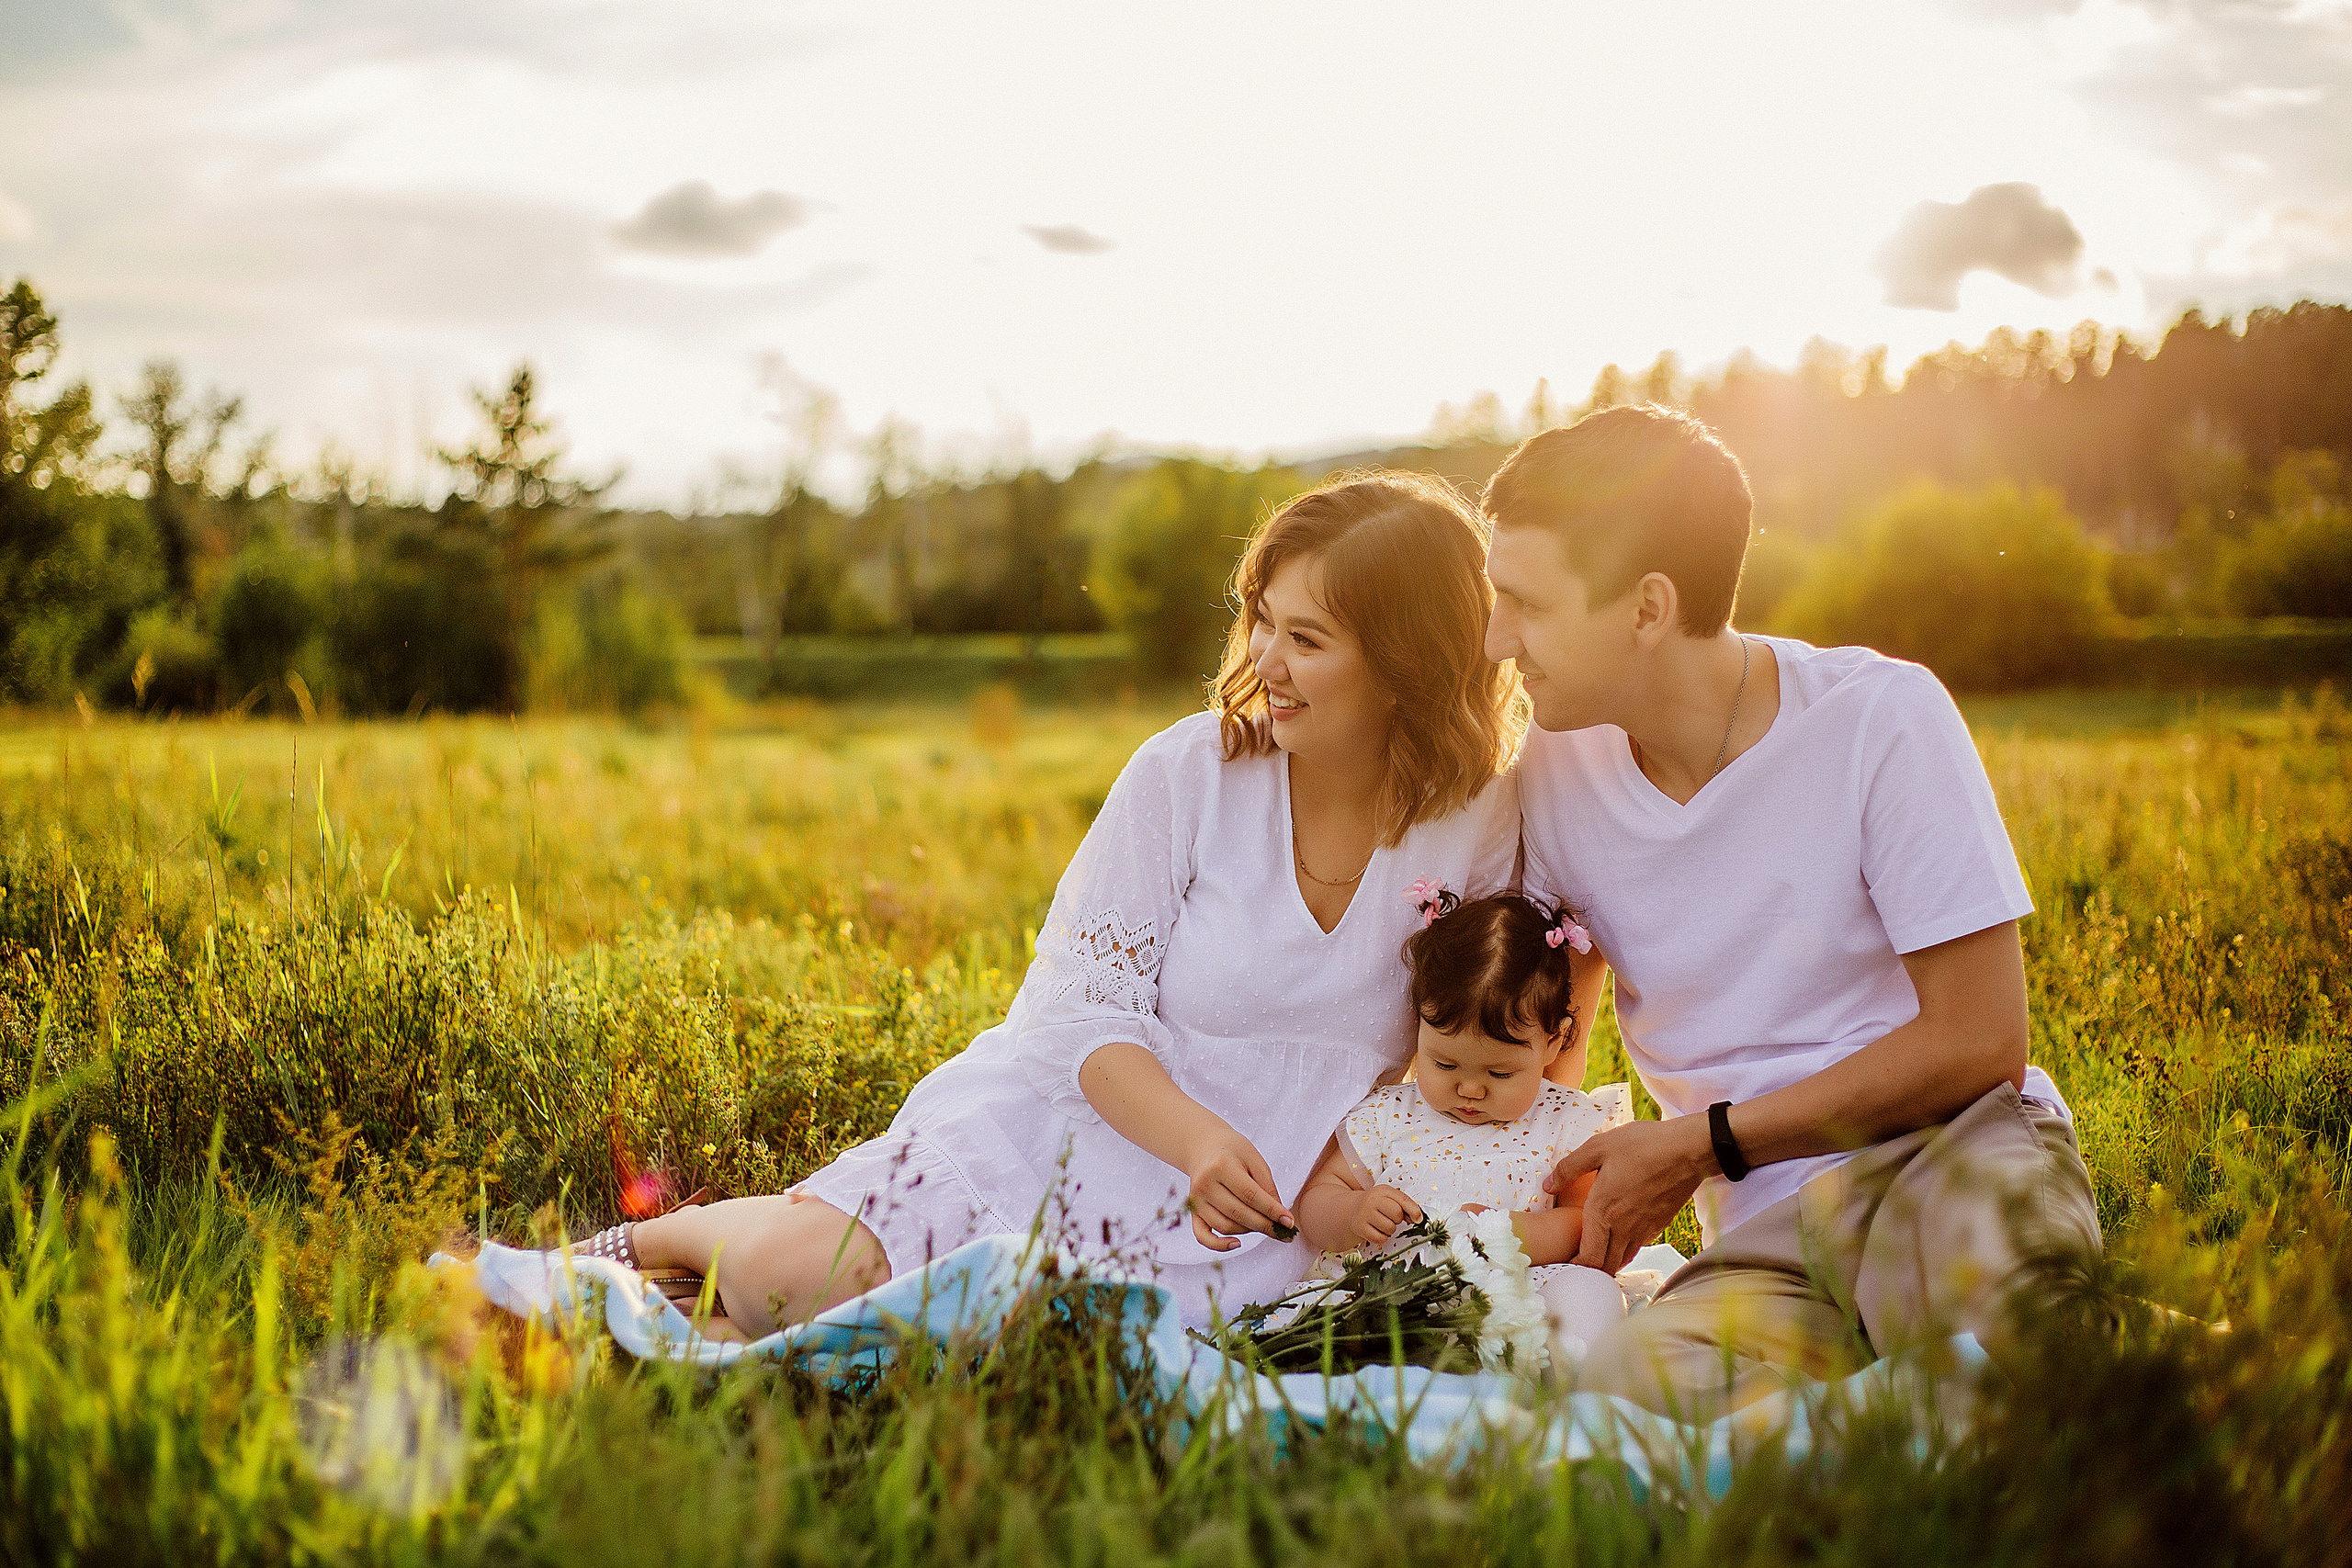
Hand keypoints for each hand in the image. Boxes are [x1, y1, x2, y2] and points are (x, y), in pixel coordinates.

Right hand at [1183, 1124, 1294, 1250]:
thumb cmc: (1233, 1151)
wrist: (1203, 1146)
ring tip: (1264, 1225)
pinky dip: (1219, 1245)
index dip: (1272, 1211)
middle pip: (1239, 1213)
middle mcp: (1205, 1184)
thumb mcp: (1254, 1159)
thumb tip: (1280, 1217)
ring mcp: (1196, 1200)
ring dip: (1249, 1231)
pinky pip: (1202, 1236)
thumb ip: (1267, 1186)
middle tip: (1283, 1232)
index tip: (1289, 1222)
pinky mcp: (1193, 1211)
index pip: (1251, 1195)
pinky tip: (1237, 1244)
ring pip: (1225, 1226)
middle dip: (1265, 1225)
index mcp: (1221, 1166)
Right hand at [1348, 1185, 1422, 1247]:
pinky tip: (1377, 1230)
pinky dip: (1382, 1238)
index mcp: (1382, 1190)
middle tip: (1390, 1217)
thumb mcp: (1389, 1197)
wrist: (1352, 1208)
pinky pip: (1380, 1238)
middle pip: (1397, 1214)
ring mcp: (1364, 1214)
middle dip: (1398, 1219)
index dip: (1414, 1211)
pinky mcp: (1359, 1227)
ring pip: (1389, 1228)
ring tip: (1382, 1223)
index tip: (1418, 1219)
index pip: (1403, 1200)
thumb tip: (1417, 1218)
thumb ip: (1405, 1205)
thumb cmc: (1375, 1204)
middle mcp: (1372, 1200)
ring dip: (1390, 1229)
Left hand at [1544, 1116, 1713, 1273]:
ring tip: (1596, 1253)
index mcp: (1603, 1210)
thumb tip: (1548, 1185)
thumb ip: (1569, 1168)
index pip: (1588, 1257)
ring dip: (1607, 1262)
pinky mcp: (1658, 1225)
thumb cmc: (1643, 1145)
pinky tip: (1619, 1237)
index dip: (1575, 1266)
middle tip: (1577, 1261)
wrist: (1688, 1151)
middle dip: (1589, 1269)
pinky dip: (1624, 1250)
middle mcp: (1623, 1227)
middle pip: (1604, 1266)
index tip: (1566, 1262)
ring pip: (1621, 1260)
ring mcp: (1643, 1229)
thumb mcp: (1598, 1147)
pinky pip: (1636, 1247)